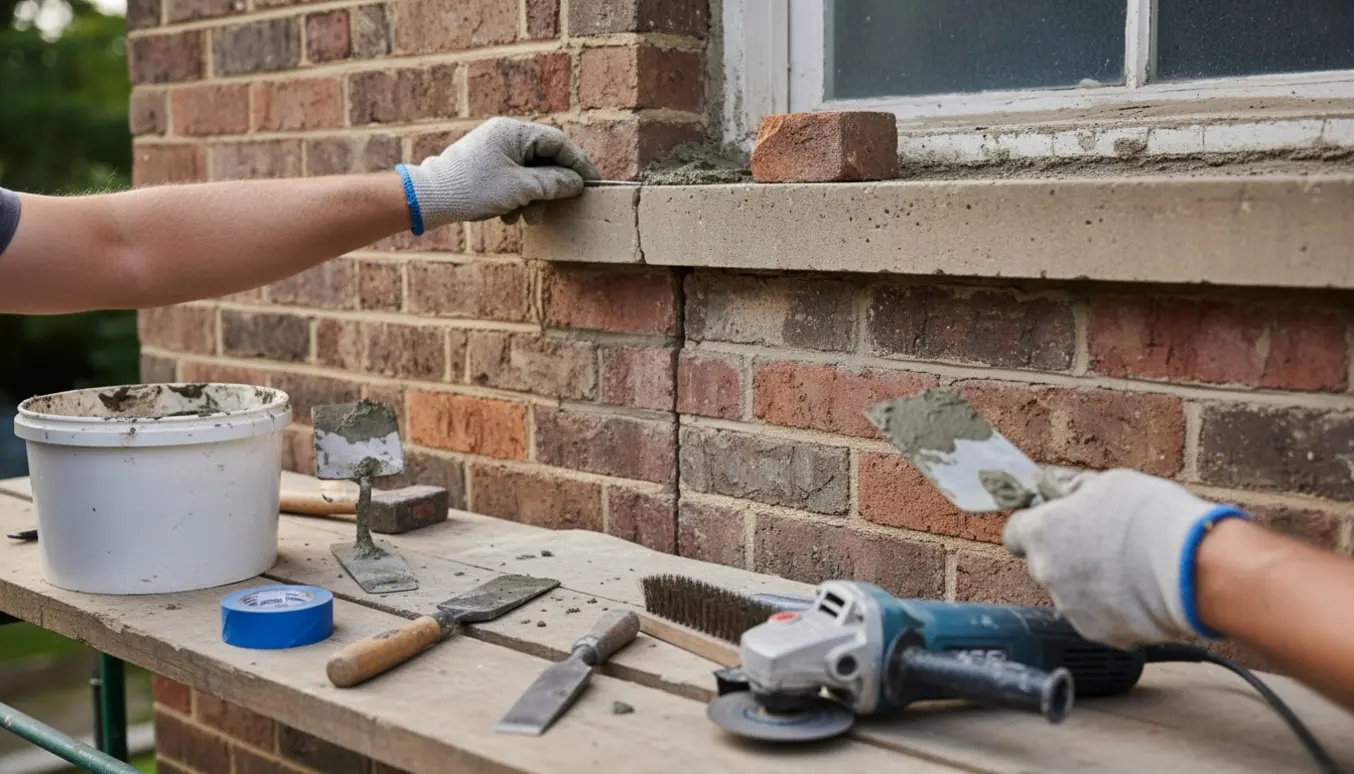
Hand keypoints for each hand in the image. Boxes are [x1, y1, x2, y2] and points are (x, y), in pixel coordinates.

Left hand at [398, 117, 599, 230]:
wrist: (429, 198)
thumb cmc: (473, 188)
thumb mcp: (521, 189)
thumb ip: (553, 183)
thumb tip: (576, 183)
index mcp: (514, 131)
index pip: (558, 142)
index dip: (579, 164)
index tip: (592, 183)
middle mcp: (505, 135)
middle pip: (544, 159)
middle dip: (549, 188)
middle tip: (555, 209)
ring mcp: (494, 150)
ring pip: (528, 173)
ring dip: (532, 198)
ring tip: (524, 218)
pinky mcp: (485, 166)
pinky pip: (512, 179)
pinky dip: (516, 198)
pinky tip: (508, 215)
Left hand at [1002, 468, 1248, 648]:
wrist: (1191, 569)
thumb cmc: (1150, 518)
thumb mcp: (1108, 483)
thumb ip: (1075, 491)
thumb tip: (1063, 491)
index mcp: (1041, 533)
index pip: (1013, 533)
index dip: (1034, 527)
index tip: (1053, 524)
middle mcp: (1046, 573)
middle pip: (1044, 563)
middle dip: (1066, 555)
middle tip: (1103, 544)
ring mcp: (1070, 607)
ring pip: (1070, 592)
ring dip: (1089, 582)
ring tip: (1128, 569)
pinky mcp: (1098, 633)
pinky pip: (1097, 616)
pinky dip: (1111, 607)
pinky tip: (1139, 592)